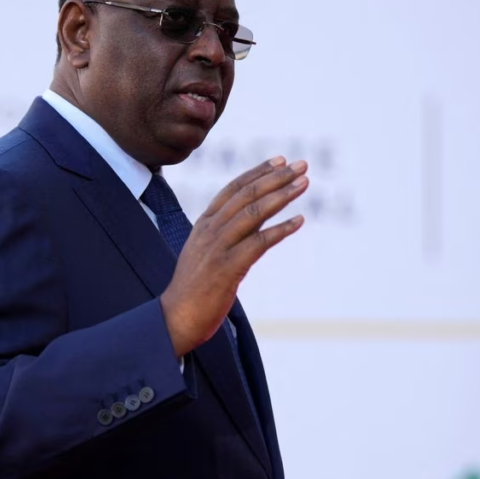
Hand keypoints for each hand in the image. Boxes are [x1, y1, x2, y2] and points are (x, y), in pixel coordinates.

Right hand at [159, 156, 307, 356]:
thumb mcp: (204, 253)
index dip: (257, 172)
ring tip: (304, 183)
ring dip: (281, 196)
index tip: (279, 160)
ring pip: (253, 213)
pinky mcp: (227, 269)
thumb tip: (254, 221)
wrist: (175, 318)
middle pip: (246, 195)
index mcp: (203, 225)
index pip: (232, 189)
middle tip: (301, 165)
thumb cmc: (193, 290)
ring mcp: (217, 248)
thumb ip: (224, 235)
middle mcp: (210, 231)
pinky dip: (280, 229)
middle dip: (276, 177)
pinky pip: (258, 243)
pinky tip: (299, 221)